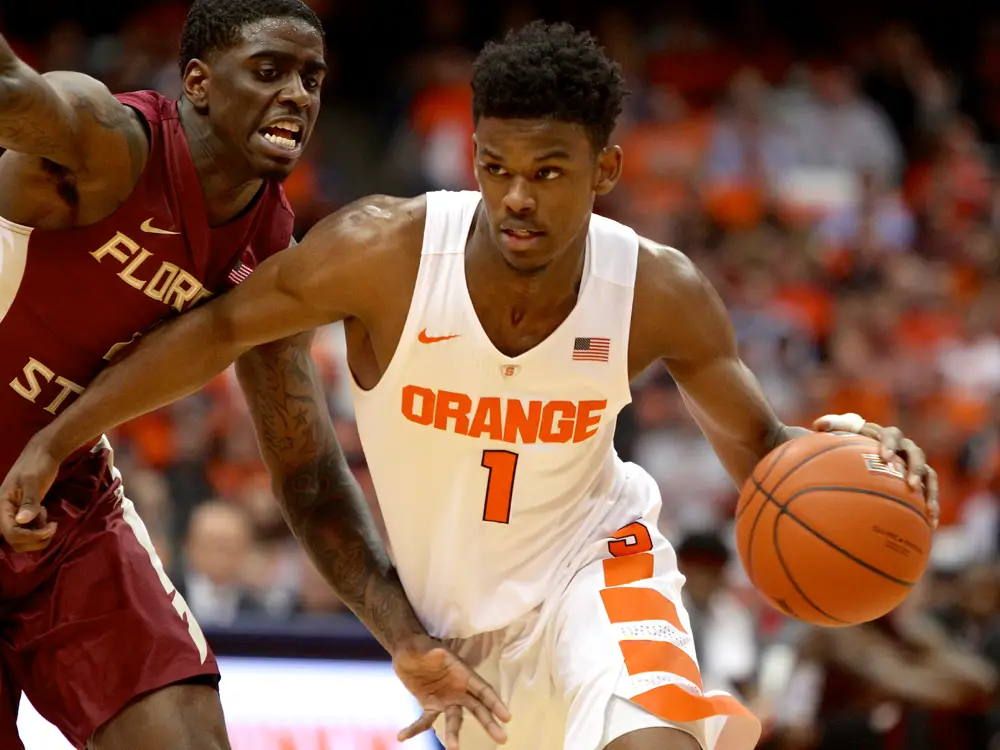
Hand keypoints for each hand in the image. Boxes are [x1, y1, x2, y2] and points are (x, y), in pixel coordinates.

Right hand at [0, 437, 59, 551]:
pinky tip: (44, 516)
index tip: (51, 527)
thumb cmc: (37, 464)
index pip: (11, 533)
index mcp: (1, 506)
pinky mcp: (23, 515)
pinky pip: (28, 532)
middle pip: (15, 542)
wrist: (43, 454)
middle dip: (36, 539)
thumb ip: (29, 501)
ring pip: (22, 540)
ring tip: (46, 518)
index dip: (31, 536)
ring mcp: (13, 516)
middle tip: (51, 525)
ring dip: (38, 536)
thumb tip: (23, 520)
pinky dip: (39, 530)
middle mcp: (4, 514)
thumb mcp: (34, 481)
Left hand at [393, 634, 509, 747]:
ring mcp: (445, 699)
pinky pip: (425, 721)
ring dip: (454, 735)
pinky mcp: (430, 706)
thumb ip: (431, 653)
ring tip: (453, 749)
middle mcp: (458, 689)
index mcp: (463, 673)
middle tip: (502, 739)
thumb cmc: (420, 646)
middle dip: (489, 723)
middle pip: (477, 708)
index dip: (495, 703)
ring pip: (455, 720)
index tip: (507, 717)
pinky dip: (415, 730)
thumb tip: (439, 654)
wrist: (406, 650)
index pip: (483, 690)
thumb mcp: (424, 647)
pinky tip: (402, 736)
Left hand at [813, 413, 938, 527]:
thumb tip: (818, 425)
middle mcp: (904, 448)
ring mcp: (913, 464)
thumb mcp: (840, 436)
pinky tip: (931, 524)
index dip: (890, 444)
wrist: (861, 453)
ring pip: (929, 473)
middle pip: (916, 453)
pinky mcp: (920, 480)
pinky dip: (931, 506)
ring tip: (928, 509)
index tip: (885, 457)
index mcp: (885, 436)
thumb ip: (832, 428)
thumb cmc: (849, 444)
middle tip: (910, 484)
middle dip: (914, 468)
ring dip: (930, 490)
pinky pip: (930, 492)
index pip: (891, 435)